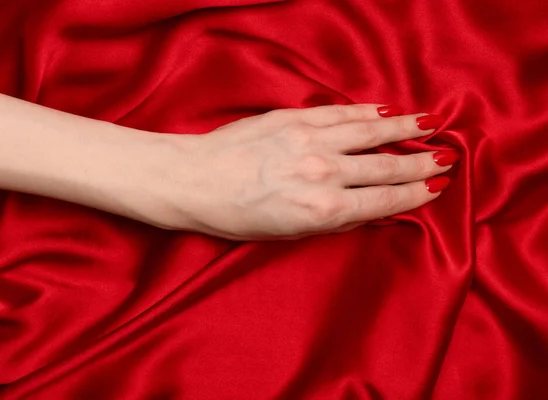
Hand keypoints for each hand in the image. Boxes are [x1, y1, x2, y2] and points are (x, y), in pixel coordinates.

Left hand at [163, 104, 457, 239]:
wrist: (195, 181)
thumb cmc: (236, 217)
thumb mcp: (288, 234)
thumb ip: (333, 222)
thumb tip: (369, 212)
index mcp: (324, 209)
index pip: (384, 201)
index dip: (414, 195)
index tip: (436, 188)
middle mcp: (325, 173)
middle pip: (385, 166)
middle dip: (420, 163)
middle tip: (446, 158)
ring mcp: (311, 140)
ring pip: (370, 132)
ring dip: (403, 130)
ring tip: (429, 125)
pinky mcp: (294, 118)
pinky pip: (341, 113)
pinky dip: (366, 111)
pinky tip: (384, 110)